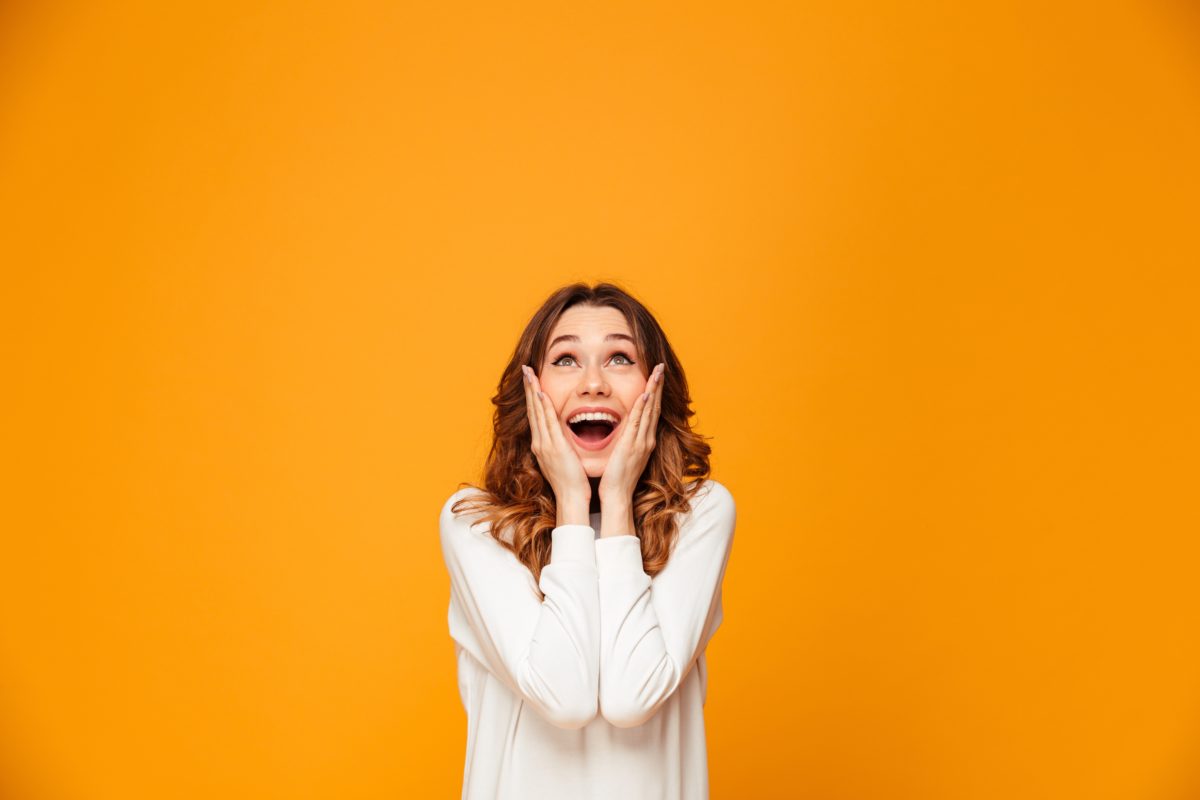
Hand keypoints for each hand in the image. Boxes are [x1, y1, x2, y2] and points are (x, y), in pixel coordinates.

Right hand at [522, 364, 591, 512]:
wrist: (571, 498)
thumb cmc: (571, 481)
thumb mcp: (562, 460)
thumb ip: (561, 446)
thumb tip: (563, 437)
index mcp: (542, 444)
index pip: (536, 415)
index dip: (532, 396)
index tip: (531, 380)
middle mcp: (539, 442)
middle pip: (532, 409)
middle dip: (529, 388)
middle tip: (526, 369)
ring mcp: (544, 444)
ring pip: (537, 412)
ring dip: (534, 392)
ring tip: (530, 374)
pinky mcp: (553, 447)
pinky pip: (548, 423)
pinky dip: (543, 407)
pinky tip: (542, 393)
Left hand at [598, 362, 663, 503]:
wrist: (617, 495)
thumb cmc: (618, 478)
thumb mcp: (625, 455)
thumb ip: (626, 441)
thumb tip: (624, 431)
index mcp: (644, 440)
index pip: (651, 412)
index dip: (654, 393)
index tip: (656, 377)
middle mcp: (646, 439)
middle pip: (654, 407)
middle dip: (658, 386)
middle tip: (660, 367)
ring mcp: (641, 442)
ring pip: (649, 411)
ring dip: (654, 391)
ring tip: (657, 373)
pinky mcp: (632, 446)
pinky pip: (639, 423)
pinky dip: (643, 408)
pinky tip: (645, 395)